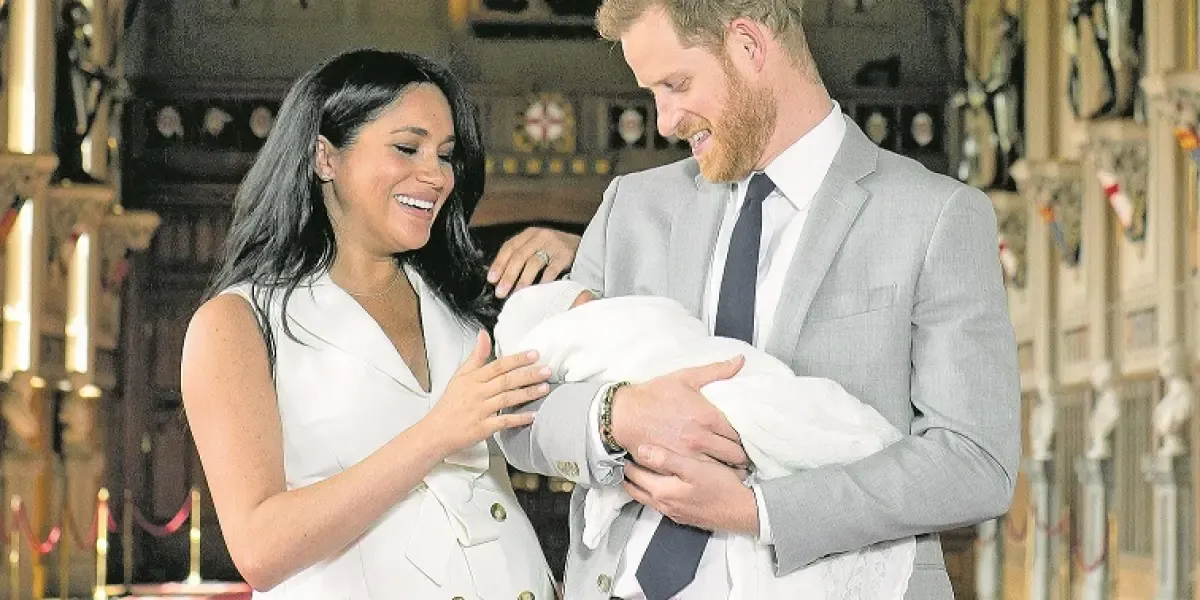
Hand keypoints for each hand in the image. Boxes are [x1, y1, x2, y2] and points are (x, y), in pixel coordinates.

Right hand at [421, 331, 550, 457]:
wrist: (435, 432)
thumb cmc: (450, 404)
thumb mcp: (460, 376)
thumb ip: (475, 356)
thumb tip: (483, 334)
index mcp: (473, 379)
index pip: (498, 365)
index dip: (517, 359)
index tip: (534, 354)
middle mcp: (477, 393)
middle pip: (506, 381)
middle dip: (528, 375)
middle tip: (546, 370)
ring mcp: (480, 411)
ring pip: (507, 399)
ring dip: (527, 393)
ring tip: (544, 388)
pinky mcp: (483, 428)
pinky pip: (503, 421)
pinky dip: (518, 419)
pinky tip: (532, 415)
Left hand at [487, 227, 580, 297]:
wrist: (585, 246)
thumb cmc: (556, 250)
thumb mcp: (537, 246)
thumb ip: (522, 256)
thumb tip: (501, 278)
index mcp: (529, 234)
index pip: (509, 247)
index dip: (499, 264)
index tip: (492, 279)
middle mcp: (540, 236)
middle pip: (519, 256)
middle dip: (508, 275)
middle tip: (501, 292)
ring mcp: (554, 244)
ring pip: (534, 263)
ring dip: (523, 281)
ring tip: (516, 294)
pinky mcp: (566, 254)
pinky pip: (552, 269)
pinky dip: (543, 281)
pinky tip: (537, 291)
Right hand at [610, 357, 747, 466]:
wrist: (623, 414)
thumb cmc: (653, 395)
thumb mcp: (686, 377)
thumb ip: (717, 370)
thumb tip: (740, 360)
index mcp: (707, 417)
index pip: (739, 434)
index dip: (746, 438)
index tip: (748, 440)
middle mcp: (700, 438)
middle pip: (734, 455)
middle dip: (742, 456)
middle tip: (744, 455)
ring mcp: (688, 455)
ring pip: (721, 469)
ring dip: (729, 468)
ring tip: (733, 467)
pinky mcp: (675, 466)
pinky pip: (700, 476)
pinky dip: (709, 475)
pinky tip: (712, 473)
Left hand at [624, 445, 758, 534]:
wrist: (743, 512)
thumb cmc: (720, 487)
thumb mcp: (693, 467)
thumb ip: (666, 459)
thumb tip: (641, 449)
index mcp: (662, 492)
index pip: (634, 475)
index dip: (627, 461)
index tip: (622, 448)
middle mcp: (664, 505)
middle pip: (636, 490)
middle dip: (628, 475)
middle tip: (625, 458)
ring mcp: (674, 513)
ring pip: (647, 498)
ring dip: (640, 484)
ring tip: (639, 469)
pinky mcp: (684, 516)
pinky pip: (660, 503)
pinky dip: (653, 492)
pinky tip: (661, 483)